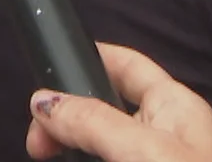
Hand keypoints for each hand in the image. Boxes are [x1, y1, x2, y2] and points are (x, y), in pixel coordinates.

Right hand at [26, 43, 211, 161]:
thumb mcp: (141, 150)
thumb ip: (92, 122)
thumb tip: (45, 102)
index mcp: (174, 106)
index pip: (126, 66)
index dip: (88, 59)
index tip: (47, 71)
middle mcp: (165, 135)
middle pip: (103, 111)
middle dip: (68, 120)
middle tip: (37, 142)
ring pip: (101, 149)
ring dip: (73, 152)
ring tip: (47, 157)